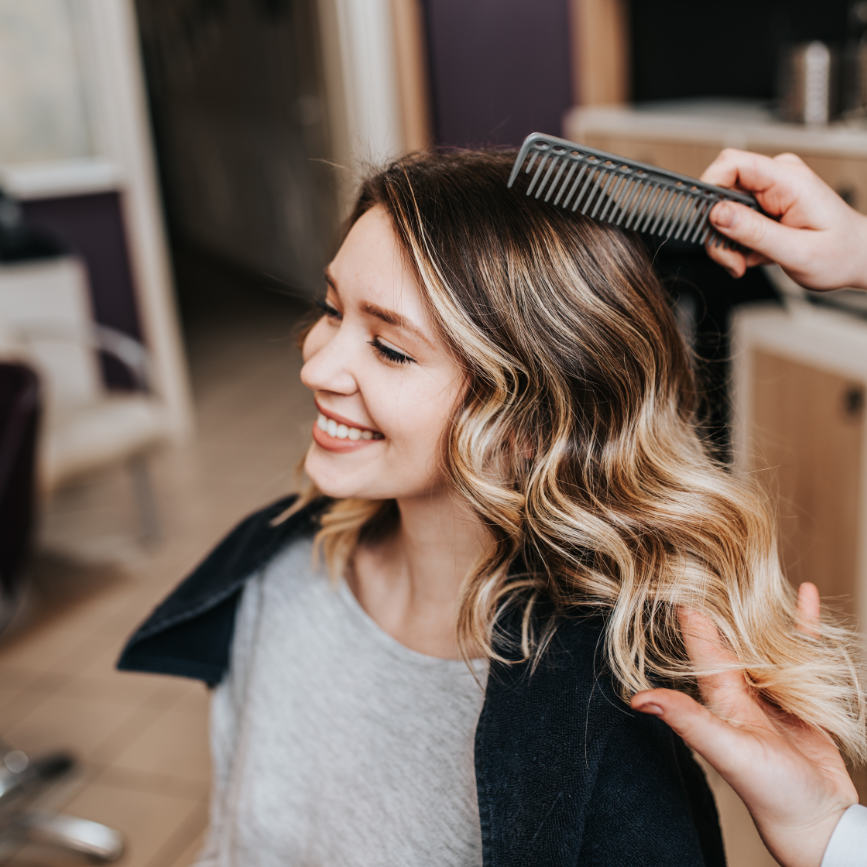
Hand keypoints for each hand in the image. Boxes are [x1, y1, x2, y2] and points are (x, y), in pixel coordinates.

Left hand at [630, 583, 858, 866]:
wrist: (817, 818)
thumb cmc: (769, 791)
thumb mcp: (725, 750)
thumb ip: (688, 721)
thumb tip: (637, 699)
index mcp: (718, 694)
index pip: (699, 641)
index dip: (687, 608)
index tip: (673, 570)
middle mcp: (739, 688)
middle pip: (728, 633)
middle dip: (718, 599)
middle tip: (709, 556)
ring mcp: (770, 690)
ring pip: (762, 637)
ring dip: (758, 606)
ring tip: (752, 568)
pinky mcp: (800, 694)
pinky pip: (800, 648)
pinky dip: (801, 622)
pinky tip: (803, 594)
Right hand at [700, 148, 866, 290]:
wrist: (857, 257)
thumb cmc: (839, 253)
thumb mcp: (796, 251)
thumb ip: (754, 232)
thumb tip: (717, 214)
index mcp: (789, 180)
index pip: (733, 163)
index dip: (709, 187)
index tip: (705, 222)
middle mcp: (777, 179)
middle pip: (721, 192)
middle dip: (718, 231)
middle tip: (731, 259)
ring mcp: (770, 190)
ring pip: (723, 211)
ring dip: (726, 242)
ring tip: (744, 262)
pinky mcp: (765, 204)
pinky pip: (733, 220)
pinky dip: (736, 243)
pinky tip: (753, 255)